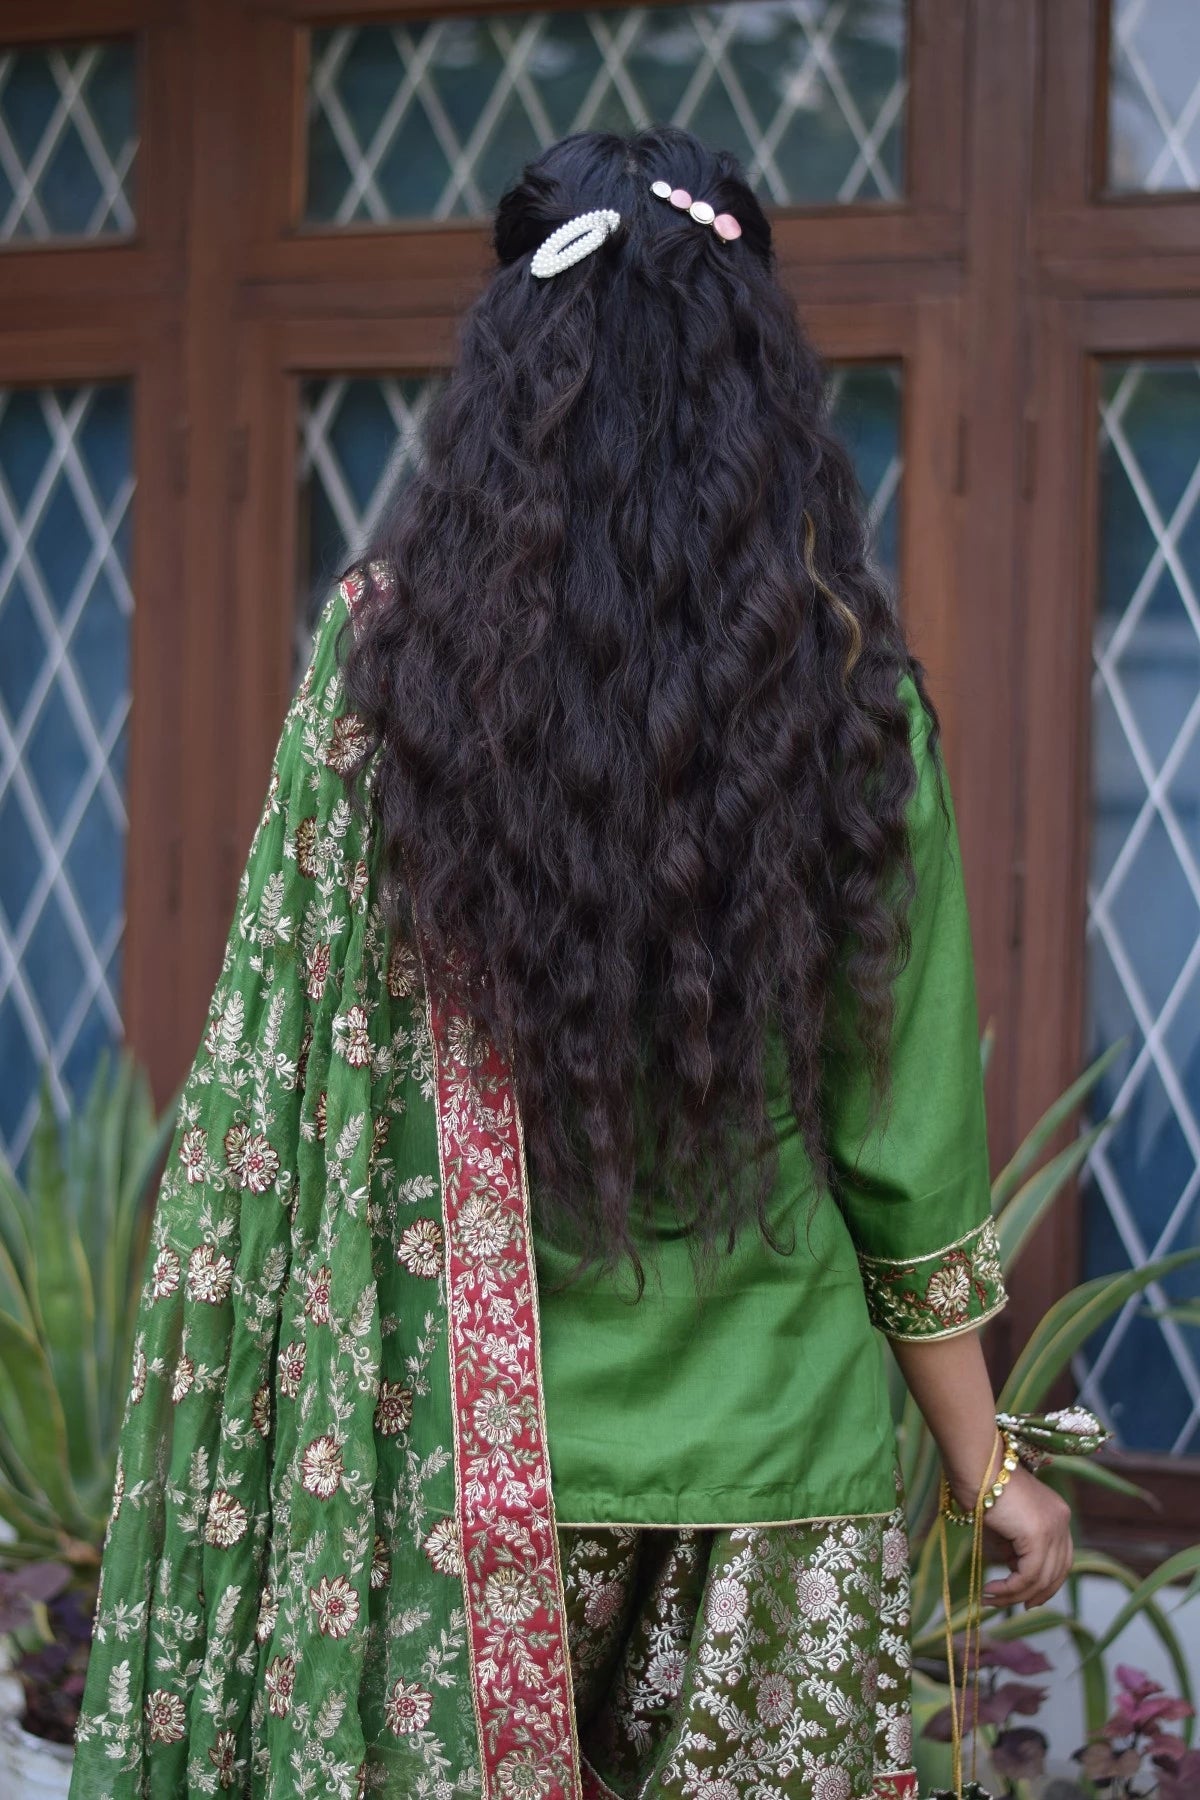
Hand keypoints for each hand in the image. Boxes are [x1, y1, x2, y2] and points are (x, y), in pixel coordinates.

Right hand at [972, 1465, 1073, 1608]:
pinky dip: (1010, 1589)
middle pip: (1058, 1571)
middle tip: (1010, 1605)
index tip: (1027, 1598)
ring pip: (1041, 1578)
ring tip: (989, 1599)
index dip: (1046, 1582)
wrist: (975, 1464)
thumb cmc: (981, 1484)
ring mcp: (1053, 1527)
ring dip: (1014, 1595)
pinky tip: (990, 1590)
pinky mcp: (1039, 1535)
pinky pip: (1028, 1576)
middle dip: (1035, 1594)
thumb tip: (1015, 1571)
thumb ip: (1015, 1547)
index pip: (1061, 1558)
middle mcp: (1062, 1520)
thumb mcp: (1004, 1523)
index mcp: (1057, 1513)